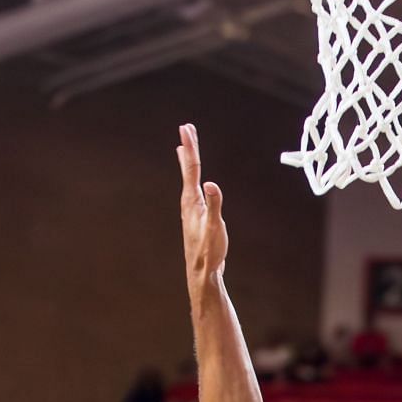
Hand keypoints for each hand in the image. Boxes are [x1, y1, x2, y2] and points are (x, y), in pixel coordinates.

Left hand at [178, 123, 228, 292]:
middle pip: (188, 169)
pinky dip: (192, 178)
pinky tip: (194, 181)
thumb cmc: (210, 251)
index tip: (186, 129)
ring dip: (188, 161)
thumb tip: (211, 184)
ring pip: (189, 179)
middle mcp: (189, 202)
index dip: (190, 147)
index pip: (192, 168)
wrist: (202, 272)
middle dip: (189, 148)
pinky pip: (193, 189)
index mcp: (192, 201)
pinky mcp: (196, 216)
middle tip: (186, 129)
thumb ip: (214, 206)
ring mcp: (191, 209)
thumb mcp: (215, 228)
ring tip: (185, 149)